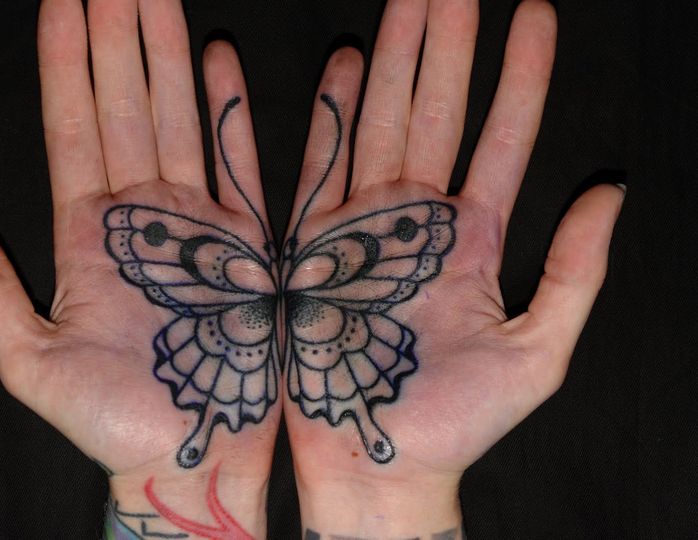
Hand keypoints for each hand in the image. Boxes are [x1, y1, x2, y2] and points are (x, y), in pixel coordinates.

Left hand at [0, 0, 277, 536]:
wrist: (192, 457)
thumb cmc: (114, 423)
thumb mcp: (31, 358)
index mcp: (86, 234)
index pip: (72, 124)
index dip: (66, 61)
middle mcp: (140, 216)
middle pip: (125, 105)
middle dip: (118, 35)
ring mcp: (196, 222)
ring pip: (177, 118)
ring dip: (168, 55)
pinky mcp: (246, 242)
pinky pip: (238, 161)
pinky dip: (231, 111)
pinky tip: (221, 58)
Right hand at [282, 0, 623, 536]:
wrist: (373, 461)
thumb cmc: (452, 423)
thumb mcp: (536, 353)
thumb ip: (574, 270)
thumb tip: (608, 189)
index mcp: (471, 238)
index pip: (504, 135)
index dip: (522, 74)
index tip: (533, 11)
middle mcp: (416, 221)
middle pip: (437, 110)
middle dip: (447, 41)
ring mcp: (362, 226)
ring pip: (381, 122)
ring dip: (393, 59)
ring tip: (405, 0)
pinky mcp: (313, 244)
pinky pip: (317, 164)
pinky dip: (327, 114)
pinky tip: (341, 63)